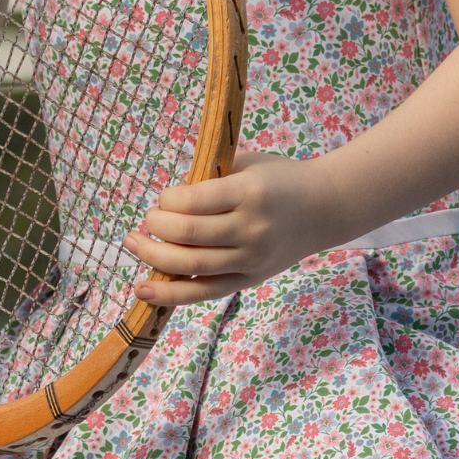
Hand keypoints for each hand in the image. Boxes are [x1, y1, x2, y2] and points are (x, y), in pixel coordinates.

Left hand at [123, 153, 334, 305]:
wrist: (324, 208)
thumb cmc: (279, 179)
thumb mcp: (247, 164)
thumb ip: (209, 179)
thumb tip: (165, 202)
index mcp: (249, 193)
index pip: (192, 201)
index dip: (166, 200)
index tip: (165, 197)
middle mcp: (251, 228)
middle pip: (186, 234)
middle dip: (155, 226)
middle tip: (146, 220)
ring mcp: (251, 258)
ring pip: (190, 265)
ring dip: (152, 256)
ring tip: (133, 244)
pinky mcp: (249, 280)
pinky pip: (204, 291)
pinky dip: (171, 294)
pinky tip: (144, 291)